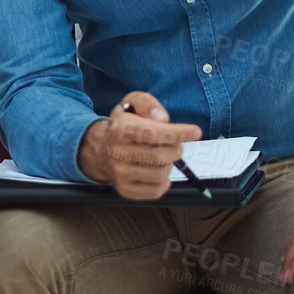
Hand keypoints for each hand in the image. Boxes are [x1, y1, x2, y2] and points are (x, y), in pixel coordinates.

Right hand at [76, 92, 201, 199]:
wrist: (98, 149)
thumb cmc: (121, 125)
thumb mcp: (130, 103)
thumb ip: (146, 103)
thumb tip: (162, 118)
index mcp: (120, 129)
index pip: (154, 133)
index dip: (178, 133)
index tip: (195, 132)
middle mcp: (117, 153)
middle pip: (161, 156)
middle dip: (176, 149)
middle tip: (175, 144)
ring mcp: (120, 174)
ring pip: (160, 174)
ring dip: (169, 165)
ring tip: (163, 157)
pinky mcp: (125, 190)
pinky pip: (156, 190)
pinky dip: (164, 181)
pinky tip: (158, 171)